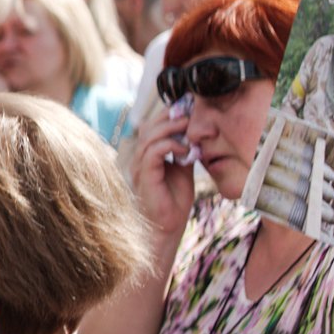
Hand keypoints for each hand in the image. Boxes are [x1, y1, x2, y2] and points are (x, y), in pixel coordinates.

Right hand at [130, 102, 194, 237]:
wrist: (167, 227)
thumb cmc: (174, 202)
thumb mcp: (183, 170)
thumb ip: (184, 151)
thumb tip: (194, 133)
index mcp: (146, 155)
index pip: (153, 126)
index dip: (169, 114)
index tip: (189, 106)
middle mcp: (139, 158)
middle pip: (149, 126)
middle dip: (170, 116)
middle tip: (191, 111)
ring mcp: (139, 167)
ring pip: (150, 135)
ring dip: (172, 128)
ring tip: (190, 127)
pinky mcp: (144, 175)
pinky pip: (154, 151)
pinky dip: (171, 145)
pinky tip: (185, 150)